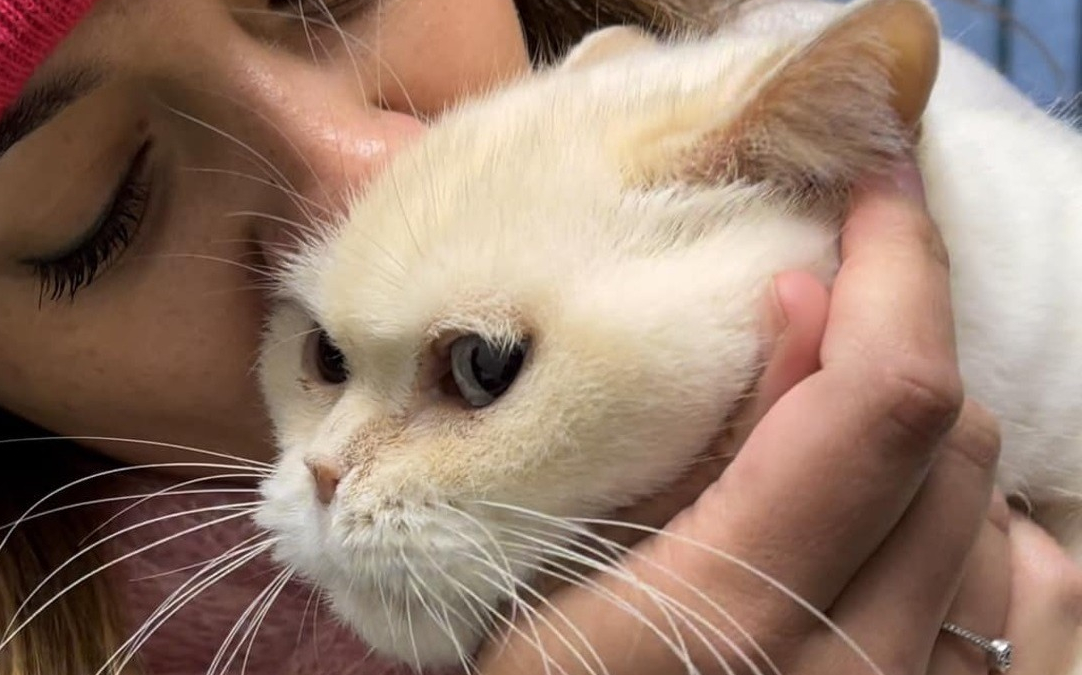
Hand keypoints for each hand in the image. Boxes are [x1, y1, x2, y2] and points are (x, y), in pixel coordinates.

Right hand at [477, 159, 1005, 674]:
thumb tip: (802, 301)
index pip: (879, 404)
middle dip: (899, 339)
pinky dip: (987, 537)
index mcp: (731, 618)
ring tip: (834, 441)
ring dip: (932, 442)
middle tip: (820, 309)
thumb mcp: (548, 579)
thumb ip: (681, 449)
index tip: (871, 182)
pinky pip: (1040, 606)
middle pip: (954, 441)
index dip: (897, 267)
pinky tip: (906, 541)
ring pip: (1006, 516)